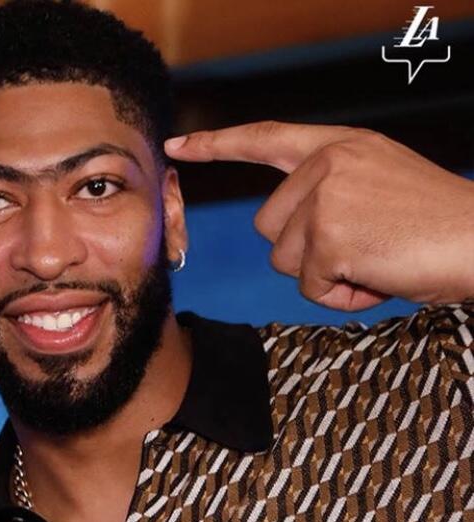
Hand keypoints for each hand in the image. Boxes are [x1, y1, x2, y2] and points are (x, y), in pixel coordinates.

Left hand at [166, 122, 473, 310]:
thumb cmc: (432, 225)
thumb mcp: (376, 187)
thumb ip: (327, 193)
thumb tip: (284, 230)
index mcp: (340, 145)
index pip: (266, 138)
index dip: (217, 145)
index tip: (177, 146)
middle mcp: (328, 163)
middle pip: (269, 228)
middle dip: (306, 253)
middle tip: (364, 248)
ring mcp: (326, 197)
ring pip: (284, 261)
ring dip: (325, 276)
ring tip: (375, 260)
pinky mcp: (328, 236)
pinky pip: (311, 287)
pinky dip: (342, 296)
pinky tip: (378, 275)